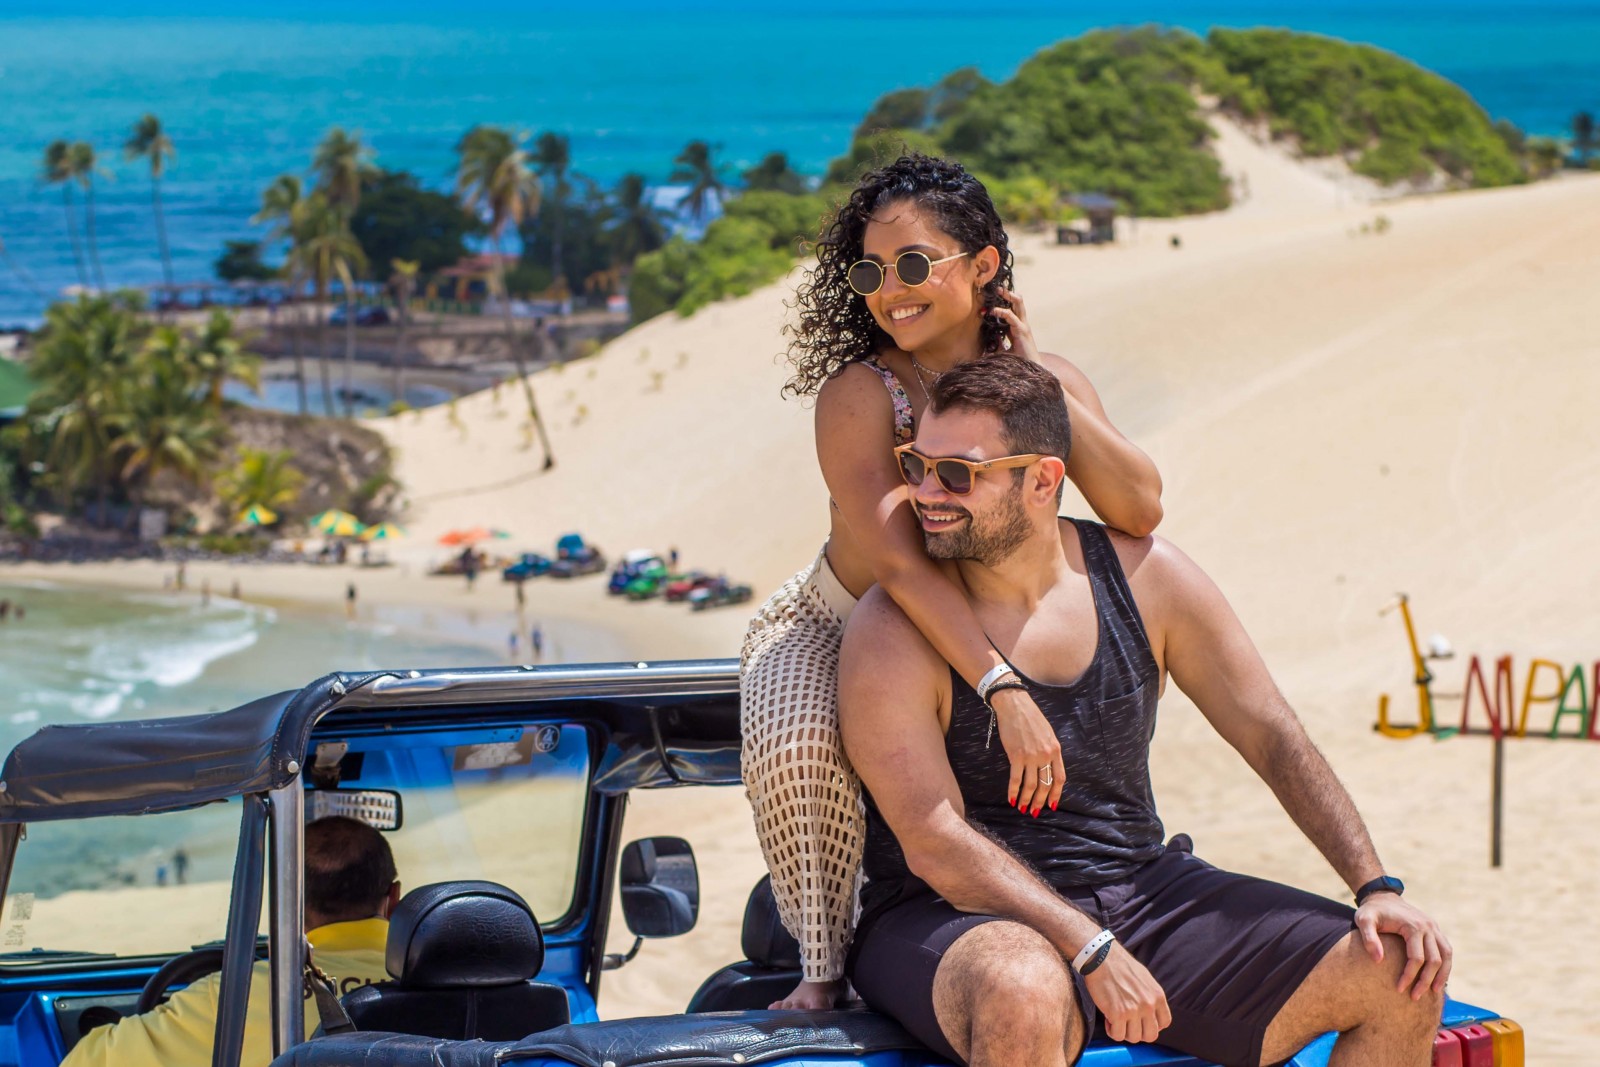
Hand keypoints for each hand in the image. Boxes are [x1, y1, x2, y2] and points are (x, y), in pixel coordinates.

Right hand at [988, 686, 1063, 814]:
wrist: (1014, 705)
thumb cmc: (1030, 717)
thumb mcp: (1047, 733)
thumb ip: (1049, 750)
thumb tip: (1046, 767)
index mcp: (1055, 750)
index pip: (1059, 778)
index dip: (1055, 794)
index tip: (1051, 805)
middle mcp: (1045, 755)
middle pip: (1045, 785)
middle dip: (1040, 801)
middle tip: (1035, 812)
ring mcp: (1031, 756)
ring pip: (1031, 785)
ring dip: (1026, 799)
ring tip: (1022, 808)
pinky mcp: (1016, 755)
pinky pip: (1015, 778)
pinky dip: (1013, 791)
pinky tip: (1011, 799)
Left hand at [989, 286, 1039, 362]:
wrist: (1030, 371)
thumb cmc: (1018, 363)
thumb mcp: (1004, 351)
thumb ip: (999, 344)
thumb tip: (991, 339)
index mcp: (1017, 328)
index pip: (1011, 310)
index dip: (1000, 304)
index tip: (987, 303)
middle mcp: (1022, 324)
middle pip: (1017, 303)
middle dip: (1008, 293)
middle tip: (997, 286)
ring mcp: (1023, 326)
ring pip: (1019, 305)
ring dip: (1009, 295)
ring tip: (999, 290)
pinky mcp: (1022, 331)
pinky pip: (1012, 317)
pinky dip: (1003, 312)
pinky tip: (994, 311)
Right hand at [1083, 943, 1170, 1043]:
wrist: (1102, 956)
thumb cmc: (1120, 965)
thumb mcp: (1145, 979)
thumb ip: (1150, 996)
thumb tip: (1150, 1012)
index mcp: (1158, 996)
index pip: (1164, 1023)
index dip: (1152, 1026)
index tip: (1141, 1022)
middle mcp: (1149, 1005)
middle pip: (1150, 1036)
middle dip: (1138, 1032)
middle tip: (1127, 1024)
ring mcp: (1134, 1010)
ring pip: (1134, 1038)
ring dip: (1123, 1032)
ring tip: (1115, 1019)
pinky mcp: (1117, 1014)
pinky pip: (1117, 1035)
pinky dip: (1112, 1031)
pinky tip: (1108, 1019)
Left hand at [1355, 892, 1452, 998]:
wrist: (1382, 897)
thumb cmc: (1372, 911)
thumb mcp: (1363, 920)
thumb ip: (1369, 938)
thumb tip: (1378, 960)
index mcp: (1413, 926)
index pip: (1416, 958)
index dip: (1409, 975)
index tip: (1399, 989)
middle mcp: (1428, 927)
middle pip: (1435, 960)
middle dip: (1425, 981)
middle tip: (1415, 997)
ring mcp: (1434, 928)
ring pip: (1446, 956)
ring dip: (1442, 975)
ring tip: (1434, 992)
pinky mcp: (1435, 930)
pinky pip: (1446, 950)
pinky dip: (1445, 965)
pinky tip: (1438, 978)